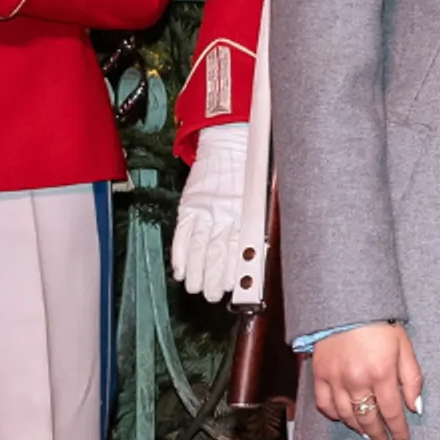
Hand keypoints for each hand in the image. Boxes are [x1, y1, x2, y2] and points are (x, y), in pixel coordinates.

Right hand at [168, 125, 252, 300]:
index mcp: (246, 214)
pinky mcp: (190, 205)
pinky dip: (181, 253)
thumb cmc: (249, 173)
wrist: (229, 144)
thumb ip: (255, 225)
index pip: (239, 249)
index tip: (233, 289)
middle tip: (211, 295)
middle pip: (217, 251)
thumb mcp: (259, 198)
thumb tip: (257, 255)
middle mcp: (225, 214)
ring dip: (196, 270)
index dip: (234, 271)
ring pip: (200, 246)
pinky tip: (180, 269)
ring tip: (195, 287)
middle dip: (214, 277)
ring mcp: (205, 211)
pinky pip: (183, 233)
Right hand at [310, 322, 423, 439]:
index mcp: (381, 373)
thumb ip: (412, 379)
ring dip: (358, 428)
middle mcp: (357, 380)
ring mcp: (336, 379)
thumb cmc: (379, 324)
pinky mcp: (319, 375)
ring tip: (367, 434)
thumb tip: (415, 407)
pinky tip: (344, 418)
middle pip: (369, 418)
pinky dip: (334, 415)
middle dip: (378, 435)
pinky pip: (324, 404)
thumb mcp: (405, 348)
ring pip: (346, 416)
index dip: (398, 430)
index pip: (392, 412)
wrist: (347, 306)